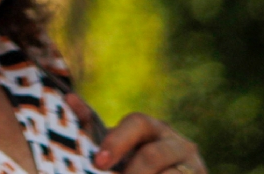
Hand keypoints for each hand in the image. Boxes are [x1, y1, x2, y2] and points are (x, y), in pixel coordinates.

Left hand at [65, 97, 204, 173]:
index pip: (136, 123)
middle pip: (153, 155)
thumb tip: (69, 97)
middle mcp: (178, 144)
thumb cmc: (136, 164)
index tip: (98, 162)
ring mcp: (194, 167)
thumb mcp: (119, 149)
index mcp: (153, 128)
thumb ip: (95, 129)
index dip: (116, 142)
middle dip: (132, 171)